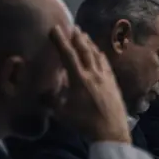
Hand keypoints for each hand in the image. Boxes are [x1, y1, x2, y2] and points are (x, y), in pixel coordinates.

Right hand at [51, 26, 130, 143]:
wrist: (111, 132)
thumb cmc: (84, 124)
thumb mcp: (62, 114)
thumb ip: (53, 101)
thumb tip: (44, 92)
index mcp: (79, 80)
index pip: (69, 55)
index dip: (61, 41)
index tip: (55, 28)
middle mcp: (94, 75)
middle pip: (85, 51)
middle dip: (78, 38)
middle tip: (73, 27)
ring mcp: (106, 78)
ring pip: (97, 56)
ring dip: (90, 44)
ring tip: (84, 35)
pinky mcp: (114, 84)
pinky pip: (106, 64)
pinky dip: (100, 55)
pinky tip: (99, 53)